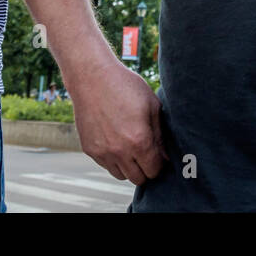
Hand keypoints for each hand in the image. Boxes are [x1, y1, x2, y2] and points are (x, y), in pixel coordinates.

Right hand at [64, 53, 166, 185]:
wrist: (92, 77)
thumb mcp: (152, 105)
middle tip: (147, 153)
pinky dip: (113, 159)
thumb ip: (160, 135)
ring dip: (129, 166)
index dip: (160, 164)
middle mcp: (120, 152)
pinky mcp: (89, 149)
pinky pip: (106, 165)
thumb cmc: (126, 86)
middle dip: (146, 169)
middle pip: (138, 178)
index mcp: (139, 141)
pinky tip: (116, 140)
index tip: (160, 154)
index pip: (154, 171)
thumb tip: (166, 157)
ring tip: (131, 146)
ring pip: (121, 175)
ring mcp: (102, 152)